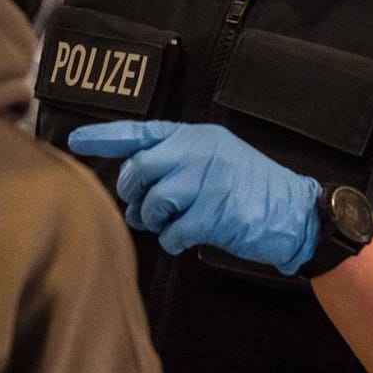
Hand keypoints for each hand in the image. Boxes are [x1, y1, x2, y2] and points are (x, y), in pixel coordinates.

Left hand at [69, 121, 319, 274]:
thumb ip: (176, 163)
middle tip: (145, 209)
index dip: (105, 137)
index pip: (141, 132)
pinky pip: (173, 232)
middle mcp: (199, 152)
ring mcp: (208, 181)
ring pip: (153, 203)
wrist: (296, 212)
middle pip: (140, 170)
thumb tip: (134, 185)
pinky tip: (189, 237)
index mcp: (196, 136)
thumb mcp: (216, 158)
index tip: (76, 140)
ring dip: (155, 220)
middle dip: (135, 195)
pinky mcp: (215, 213)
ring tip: (173, 222)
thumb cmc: (252, 188)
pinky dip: (175, 241)